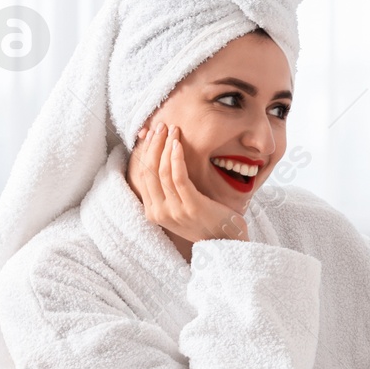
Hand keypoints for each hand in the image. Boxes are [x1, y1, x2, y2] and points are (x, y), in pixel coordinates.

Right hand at [130, 122, 248, 246]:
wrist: (227, 242)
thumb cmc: (207, 220)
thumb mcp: (181, 207)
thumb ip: (169, 190)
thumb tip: (161, 161)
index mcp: (154, 212)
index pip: (143, 176)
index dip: (146, 152)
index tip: (152, 134)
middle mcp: (159, 212)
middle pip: (149, 171)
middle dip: (153, 145)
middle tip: (160, 126)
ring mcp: (174, 211)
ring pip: (162, 171)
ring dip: (166, 147)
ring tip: (172, 130)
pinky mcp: (191, 206)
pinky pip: (178, 177)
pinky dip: (176, 158)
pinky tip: (179, 144)